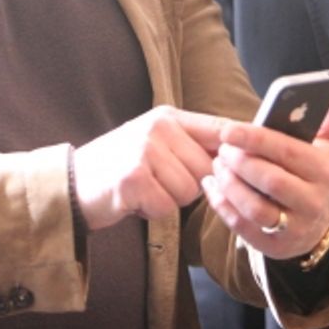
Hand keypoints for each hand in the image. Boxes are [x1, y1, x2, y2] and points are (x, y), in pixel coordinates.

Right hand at [73, 106, 228, 230]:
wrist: (73, 184)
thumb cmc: (121, 168)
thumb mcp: (155, 144)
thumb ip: (191, 145)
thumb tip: (238, 156)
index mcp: (168, 117)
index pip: (220, 127)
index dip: (242, 147)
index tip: (256, 160)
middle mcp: (158, 127)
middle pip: (207, 168)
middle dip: (191, 186)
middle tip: (160, 184)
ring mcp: (144, 150)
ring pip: (189, 190)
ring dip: (170, 200)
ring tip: (146, 190)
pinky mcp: (133, 177)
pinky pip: (167, 206)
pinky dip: (153, 212)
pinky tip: (135, 201)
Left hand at [201, 67, 328, 259]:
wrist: (316, 221)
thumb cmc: (315, 169)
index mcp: (324, 170)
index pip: (287, 152)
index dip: (255, 139)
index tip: (229, 129)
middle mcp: (312, 202)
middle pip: (269, 180)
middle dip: (240, 162)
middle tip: (222, 148)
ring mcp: (294, 227)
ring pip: (254, 206)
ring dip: (229, 184)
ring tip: (218, 165)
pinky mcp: (274, 246)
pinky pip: (242, 226)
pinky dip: (222, 205)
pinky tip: (214, 186)